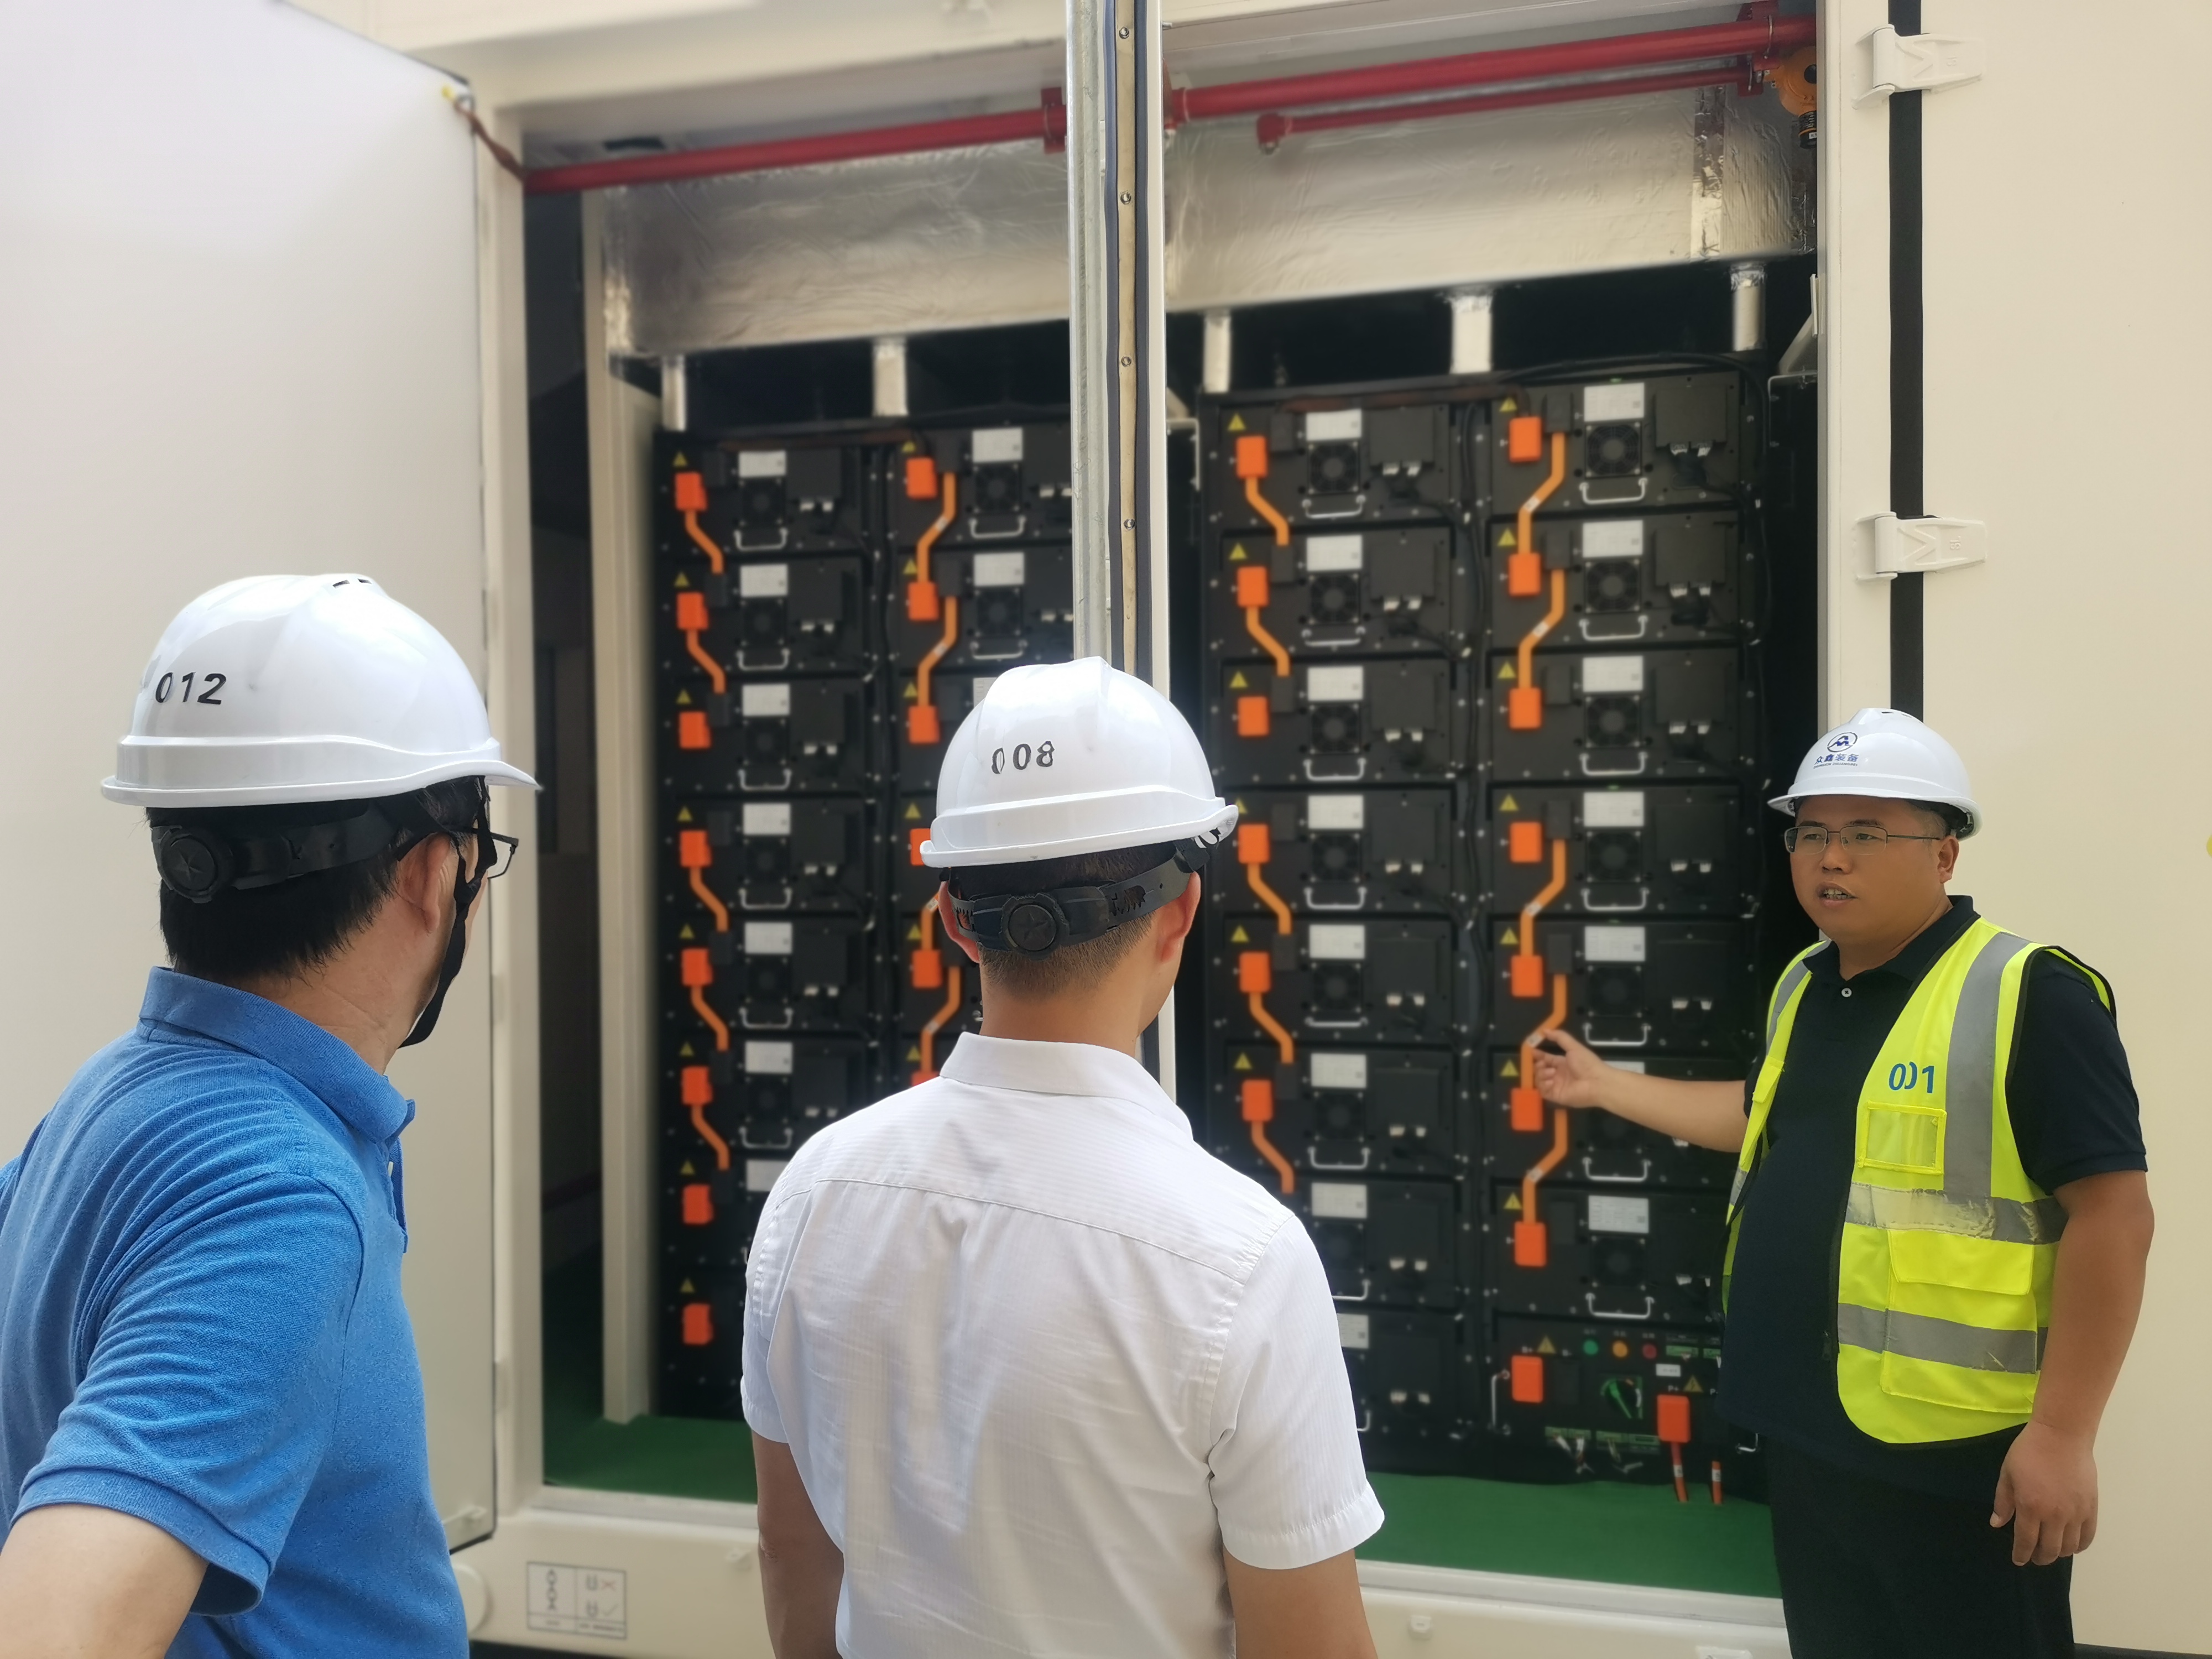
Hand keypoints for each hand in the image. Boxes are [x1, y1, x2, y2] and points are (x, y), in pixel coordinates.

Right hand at [1529, 1027, 1615, 1109]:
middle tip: (1543, 1064)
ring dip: (1542, 1074)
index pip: (1546, 1059)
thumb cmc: (1586, 1063)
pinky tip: (1551, 1081)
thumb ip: (1559, 1037)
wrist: (1597, 1082)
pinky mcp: (1555, 1096)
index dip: (1538, 1056)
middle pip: (1540, 1070)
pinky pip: (1542, 1091)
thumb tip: (1544, 1030)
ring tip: (1552, 1073)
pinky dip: (1543, 1085)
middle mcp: (1558, 1075)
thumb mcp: (1573, 1047)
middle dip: (1538, 1065)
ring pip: (1539, 1080)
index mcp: (1562, 1063)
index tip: (1531, 1051)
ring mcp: (1556, 1086)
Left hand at [1991, 1420, 2097, 1565]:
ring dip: (2058, 1553)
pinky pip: (2087, 1537)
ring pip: (2068, 1547)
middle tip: (2034, 1557)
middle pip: (2049, 1549)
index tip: (2018, 1560)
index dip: (2021, 1554)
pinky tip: (2072, 1545)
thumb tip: (1997, 1524)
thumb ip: (2003, 1501)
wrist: (2061, 1436)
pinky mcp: (2091, 1508)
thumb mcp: (2007, 1474)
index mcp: (2030, 1507)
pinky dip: (2079, 1546)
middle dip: (2039, 1558)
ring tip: (2051, 1550)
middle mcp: (2054, 1515)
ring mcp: (2075, 1513)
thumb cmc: (2029, 1452)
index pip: (2026, 1541)